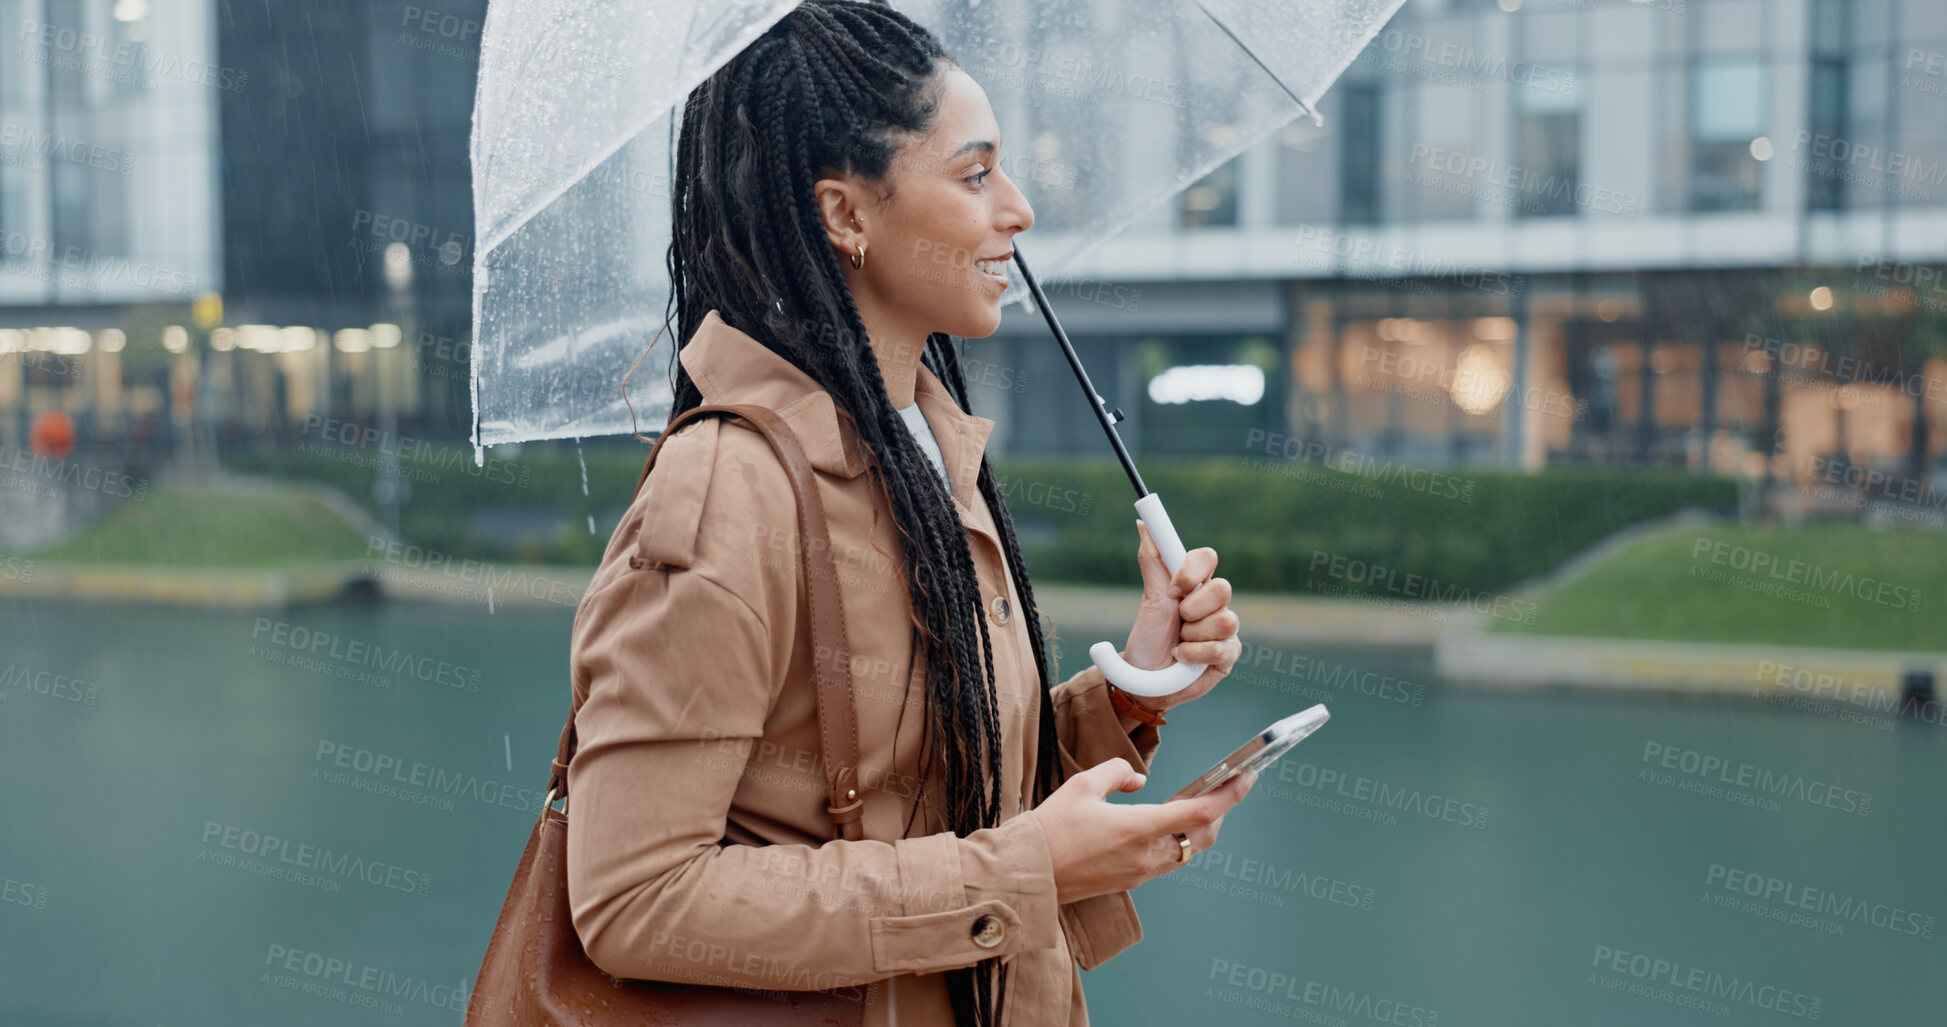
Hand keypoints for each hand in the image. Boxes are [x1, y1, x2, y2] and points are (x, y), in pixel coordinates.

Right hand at [1036, 757, 1255, 904]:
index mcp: (1139, 829)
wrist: (1028, 874)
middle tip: (1225, 788)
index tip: (1246, 777)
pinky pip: (1165, 861)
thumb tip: (1138, 780)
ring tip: (1195, 804)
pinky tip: (1163, 826)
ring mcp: (1139, 873)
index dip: (1229, 795)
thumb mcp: (1082, 786)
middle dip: (1219, 812)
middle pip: (1202, 837)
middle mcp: (1146, 855)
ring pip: (1186, 851)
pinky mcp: (1129, 881)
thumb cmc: (1050, 831)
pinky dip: (1175, 841)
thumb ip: (1117, 773)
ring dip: (1197, 829)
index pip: (1200, 813)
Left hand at [1117, 522, 1240, 714]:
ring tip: (1179, 643)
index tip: (1173, 588)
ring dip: (1192, 636)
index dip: (1192, 570)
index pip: (1207, 558)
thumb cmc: (1148, 639)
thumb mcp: (1149, 600)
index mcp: (1194, 584)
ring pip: (1225, 620)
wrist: (1145, 681)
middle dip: (1192, 609)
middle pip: (1223, 588)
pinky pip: (1222, 647)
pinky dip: (1195, 654)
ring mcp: (1224, 628)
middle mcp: (1213, 603)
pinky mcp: (1229, 654)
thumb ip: (1152, 562)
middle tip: (1178, 621)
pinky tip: (1184, 658)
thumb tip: (1143, 525)